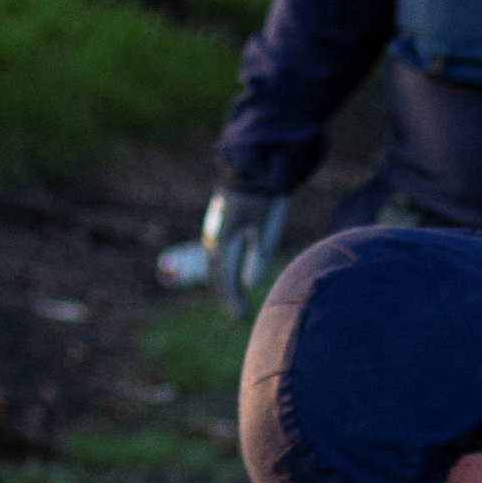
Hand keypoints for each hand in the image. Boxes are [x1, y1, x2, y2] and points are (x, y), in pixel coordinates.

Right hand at [201, 187, 298, 308]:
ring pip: (214, 263)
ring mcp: (215, 229)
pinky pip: (217, 253)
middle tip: (238, 312)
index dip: (231, 298)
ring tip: (234, 298)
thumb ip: (259, 254)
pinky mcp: (220, 224)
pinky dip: (223, 268)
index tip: (240, 315)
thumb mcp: (267, 226)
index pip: (224, 277)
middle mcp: (215, 236)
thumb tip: (250, 283)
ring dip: (223, 282)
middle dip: (226, 294)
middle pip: (216, 273)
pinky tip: (231, 275)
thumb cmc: (263, 196)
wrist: (252, 167)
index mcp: (225, 239)